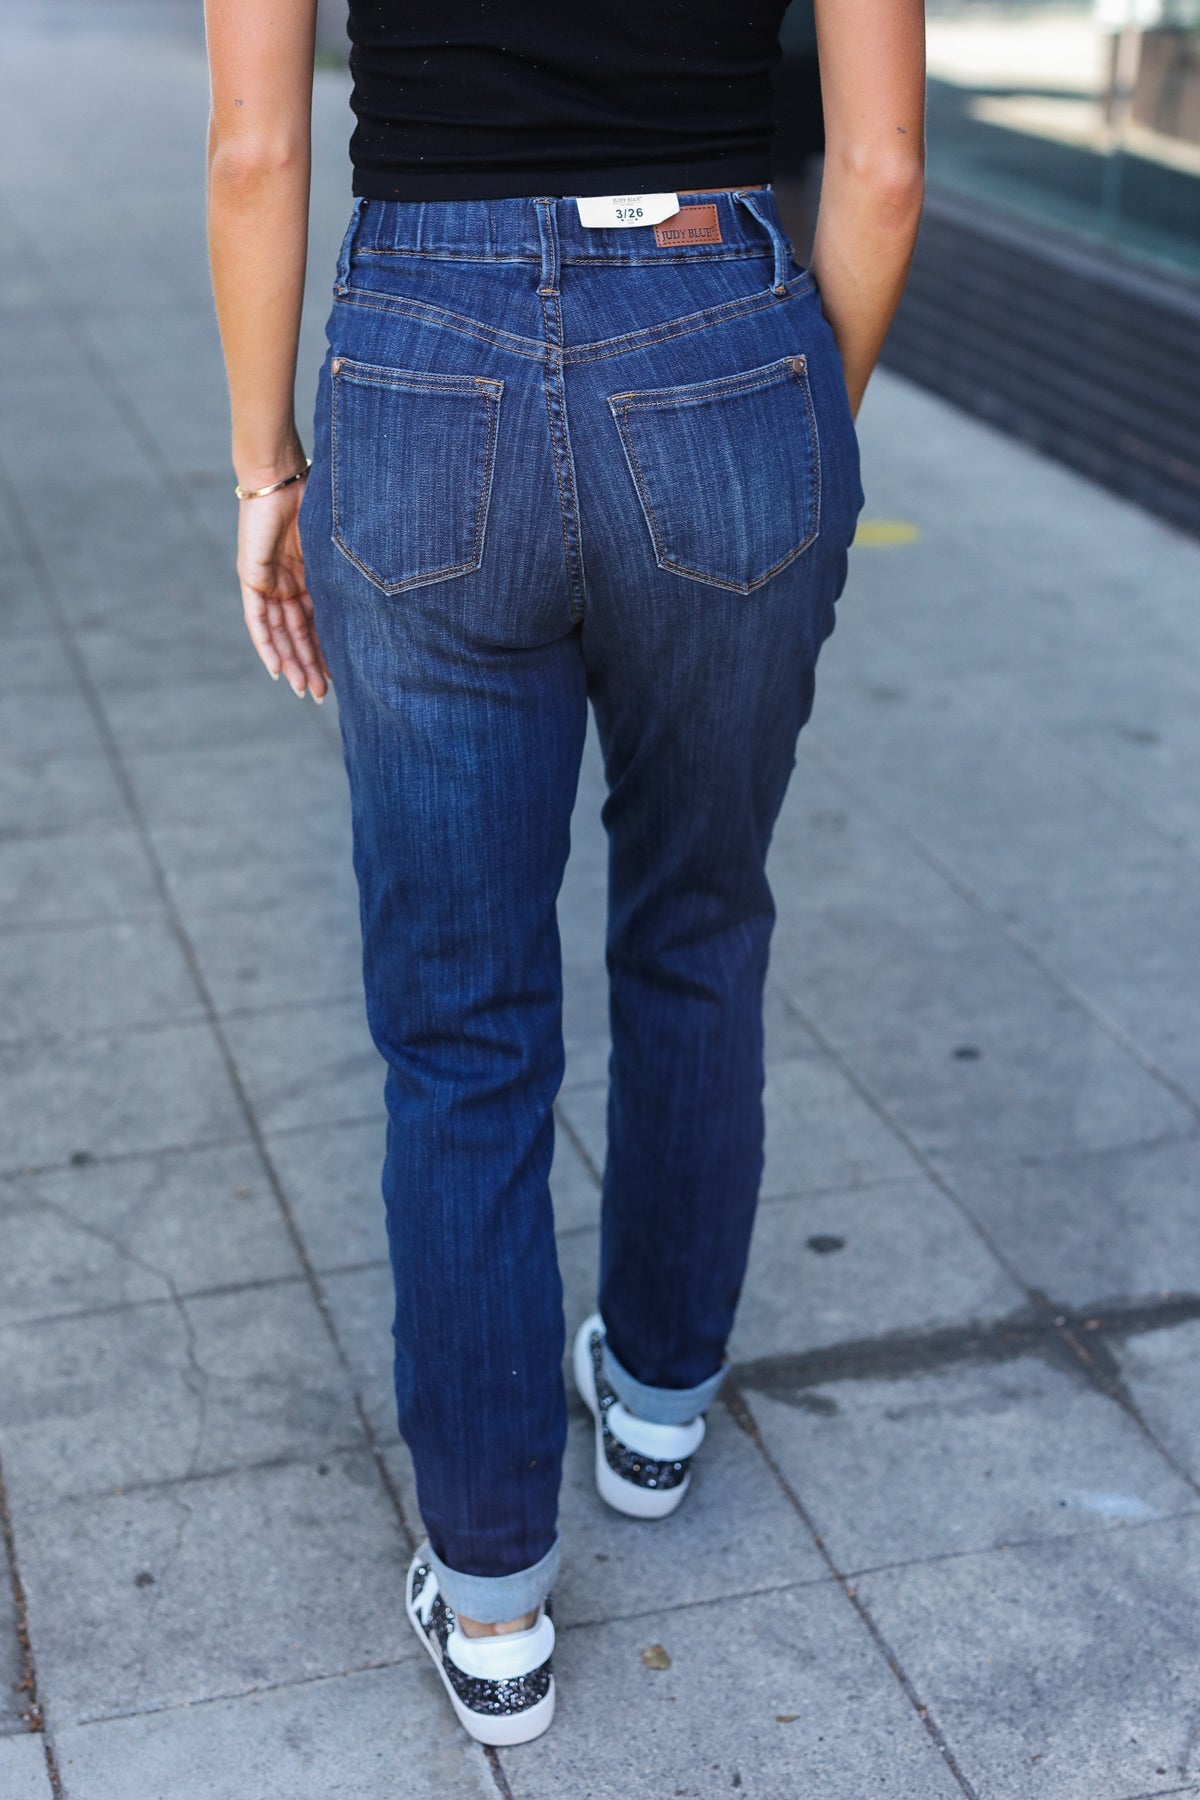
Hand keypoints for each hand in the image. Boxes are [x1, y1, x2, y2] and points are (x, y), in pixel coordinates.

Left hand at [236, 482, 330, 700]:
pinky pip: (258, 620)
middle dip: (311, 665)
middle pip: (299, 634)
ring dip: (293, 662)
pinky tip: (277, 669)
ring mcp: (268, 582)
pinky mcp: (252, 577)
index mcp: (307, 575)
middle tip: (322, 695)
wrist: (282, 475)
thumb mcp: (336, 546)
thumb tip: (383, 600)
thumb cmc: (315, 499)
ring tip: (305, 689)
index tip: (341, 676)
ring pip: (280, 633)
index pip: (317, 622)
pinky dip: (267, 644)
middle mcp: (286, 583)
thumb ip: (345, 574)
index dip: (327, 649)